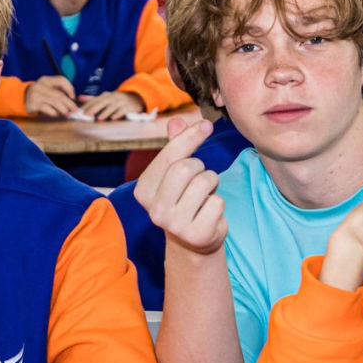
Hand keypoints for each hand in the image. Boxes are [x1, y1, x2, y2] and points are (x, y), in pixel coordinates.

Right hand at [24, 75, 76, 117]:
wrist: (22, 98)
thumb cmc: (40, 94)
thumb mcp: (47, 88)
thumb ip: (58, 90)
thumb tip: (73, 99)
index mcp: (46, 80)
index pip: (61, 80)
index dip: (69, 88)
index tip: (73, 97)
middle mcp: (40, 86)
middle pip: (59, 94)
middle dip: (69, 103)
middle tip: (75, 110)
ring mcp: (36, 95)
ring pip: (54, 102)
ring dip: (63, 109)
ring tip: (68, 114)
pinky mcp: (33, 104)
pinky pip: (47, 109)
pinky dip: (54, 113)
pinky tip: (56, 114)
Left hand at [78, 91, 143, 119]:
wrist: (135, 98)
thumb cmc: (116, 100)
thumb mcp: (105, 98)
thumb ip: (92, 99)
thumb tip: (79, 97)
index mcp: (106, 95)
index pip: (95, 99)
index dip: (87, 105)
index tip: (80, 111)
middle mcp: (113, 97)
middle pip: (102, 102)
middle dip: (94, 108)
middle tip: (86, 115)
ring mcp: (121, 102)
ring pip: (112, 107)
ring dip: (106, 112)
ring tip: (99, 118)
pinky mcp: (128, 107)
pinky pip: (123, 111)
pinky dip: (118, 114)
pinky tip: (113, 119)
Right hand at [133, 118, 226, 255]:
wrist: (192, 241)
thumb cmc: (184, 200)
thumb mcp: (175, 174)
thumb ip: (175, 147)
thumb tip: (176, 121)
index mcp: (144, 190)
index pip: (169, 155)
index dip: (190, 137)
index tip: (206, 125)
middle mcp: (155, 209)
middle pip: (187, 167)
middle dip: (200, 167)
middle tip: (199, 179)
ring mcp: (174, 224)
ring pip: (205, 182)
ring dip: (212, 184)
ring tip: (204, 196)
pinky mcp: (196, 234)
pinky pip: (218, 202)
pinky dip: (219, 203)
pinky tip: (209, 212)